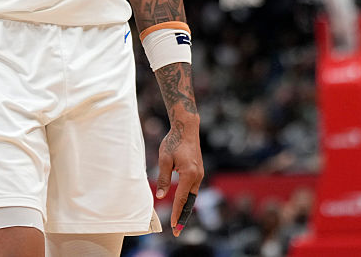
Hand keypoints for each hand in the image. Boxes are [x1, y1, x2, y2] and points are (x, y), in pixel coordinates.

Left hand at [155, 116, 202, 236]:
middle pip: (189, 201)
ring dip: (185, 208)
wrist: (187, 128)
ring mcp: (200, 173)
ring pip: (192, 195)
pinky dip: (187, 198)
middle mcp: (197, 176)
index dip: (176, 213)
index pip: (181, 198)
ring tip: (179, 221)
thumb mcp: (164, 159)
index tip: (173, 226)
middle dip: (183, 216)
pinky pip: (193, 188)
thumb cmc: (174, 141)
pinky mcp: (198, 171)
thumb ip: (163, 178)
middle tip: (177, 231)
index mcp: (189, 174)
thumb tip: (160, 196)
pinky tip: (182, 204)